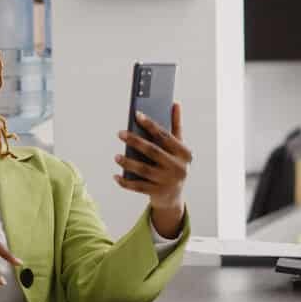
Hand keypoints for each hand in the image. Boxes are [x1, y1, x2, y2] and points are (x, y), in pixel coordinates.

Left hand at [113, 102, 191, 235]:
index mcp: (184, 153)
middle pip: (153, 151)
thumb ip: (176, 127)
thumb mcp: (178, 148)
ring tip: (116, 156)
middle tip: (120, 133)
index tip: (136, 114)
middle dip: (135, 141)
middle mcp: (178, 167)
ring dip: (128, 163)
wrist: (174, 197)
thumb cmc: (174, 164)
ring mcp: (168, 182)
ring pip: (144, 170)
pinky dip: (126, 182)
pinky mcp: (158, 193)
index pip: (165, 136)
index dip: (151, 124)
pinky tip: (116, 176)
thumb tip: (175, 104)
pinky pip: (138, 187)